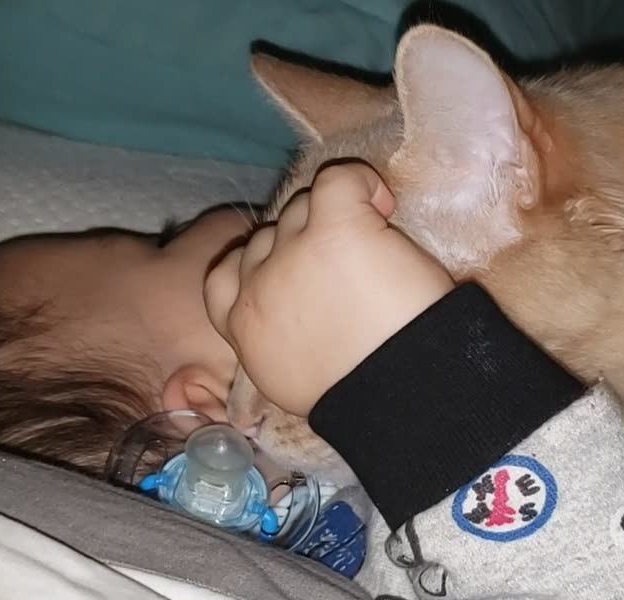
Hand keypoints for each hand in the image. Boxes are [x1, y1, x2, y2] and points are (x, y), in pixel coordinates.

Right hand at [205, 162, 453, 416]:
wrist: (399, 393)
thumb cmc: (360, 396)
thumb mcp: (290, 384)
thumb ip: (275, 344)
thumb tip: (290, 323)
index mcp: (244, 327)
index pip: (224, 275)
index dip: (259, 267)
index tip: (296, 279)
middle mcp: (258, 286)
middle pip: (268, 237)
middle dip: (300, 246)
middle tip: (345, 271)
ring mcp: (293, 251)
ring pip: (299, 209)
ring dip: (328, 221)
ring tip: (368, 250)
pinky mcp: (337, 228)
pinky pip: (338, 178)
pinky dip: (361, 182)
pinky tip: (383, 204)